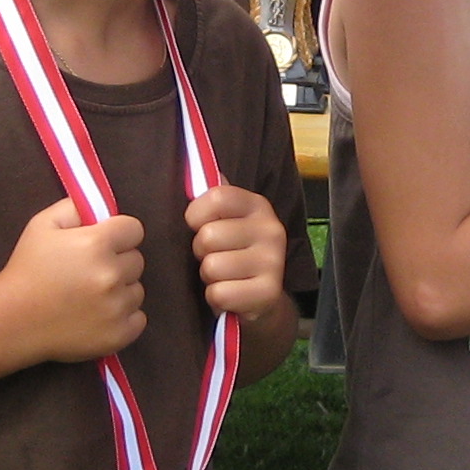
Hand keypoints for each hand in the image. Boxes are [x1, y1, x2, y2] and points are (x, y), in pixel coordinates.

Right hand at [1, 197, 145, 361]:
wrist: (13, 321)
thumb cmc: (27, 270)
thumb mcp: (42, 225)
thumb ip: (75, 208)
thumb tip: (102, 209)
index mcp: (97, 244)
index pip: (134, 230)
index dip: (118, 235)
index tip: (104, 244)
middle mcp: (112, 275)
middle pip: (136, 261)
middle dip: (118, 262)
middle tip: (90, 272)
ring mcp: (117, 307)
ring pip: (136, 290)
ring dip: (120, 291)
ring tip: (90, 296)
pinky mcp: (119, 335)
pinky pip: (138, 318)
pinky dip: (123, 317)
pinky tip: (98, 315)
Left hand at [187, 182, 289, 323]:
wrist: (263, 301)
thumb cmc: (235, 255)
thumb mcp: (228, 222)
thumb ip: (216, 200)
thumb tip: (203, 168)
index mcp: (258, 205)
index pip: (216, 197)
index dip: (195, 215)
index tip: (199, 226)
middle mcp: (271, 229)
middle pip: (207, 236)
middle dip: (202, 252)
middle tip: (217, 257)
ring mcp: (274, 261)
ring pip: (211, 267)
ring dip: (209, 278)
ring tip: (225, 277)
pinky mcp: (269, 292)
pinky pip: (220, 293)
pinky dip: (217, 298)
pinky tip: (231, 294)